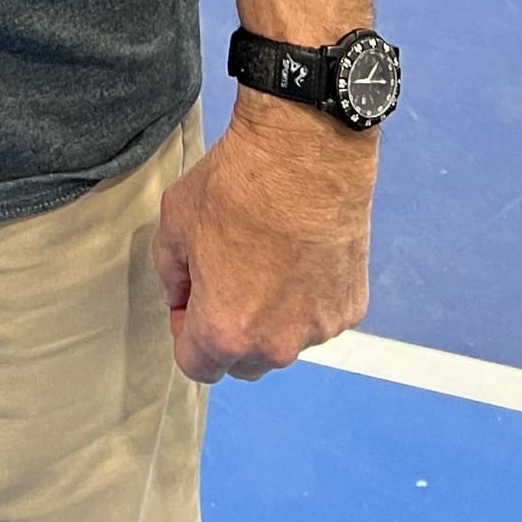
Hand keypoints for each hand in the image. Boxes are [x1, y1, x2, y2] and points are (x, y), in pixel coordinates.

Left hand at [150, 95, 375, 382]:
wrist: (305, 155)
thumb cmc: (234, 186)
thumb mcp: (174, 223)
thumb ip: (169, 275)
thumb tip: (180, 298)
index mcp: (224, 332)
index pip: (196, 366)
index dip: (185, 332)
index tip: (190, 298)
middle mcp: (275, 346)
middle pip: (243, 362)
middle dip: (228, 332)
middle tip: (226, 278)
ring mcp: (318, 330)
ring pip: (284, 340)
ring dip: (271, 317)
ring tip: (269, 258)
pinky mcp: (351, 309)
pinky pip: (317, 316)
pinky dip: (307, 297)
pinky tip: (302, 252)